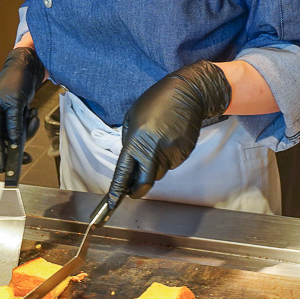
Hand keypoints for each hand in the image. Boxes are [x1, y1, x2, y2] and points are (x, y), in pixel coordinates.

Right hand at [0, 47, 43, 172]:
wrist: (27, 65)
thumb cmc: (17, 79)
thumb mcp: (16, 103)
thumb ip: (14, 123)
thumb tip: (14, 142)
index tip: (2, 169)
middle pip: (5, 140)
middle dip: (18, 144)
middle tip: (27, 158)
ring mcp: (5, 115)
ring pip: (16, 134)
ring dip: (27, 129)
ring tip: (32, 114)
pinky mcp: (15, 114)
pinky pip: (22, 127)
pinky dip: (30, 122)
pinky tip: (32, 111)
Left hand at [108, 61, 230, 208]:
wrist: (188, 94)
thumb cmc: (156, 102)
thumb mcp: (132, 117)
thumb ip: (129, 141)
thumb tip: (130, 161)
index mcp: (137, 141)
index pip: (124, 173)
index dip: (117, 191)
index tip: (112, 204)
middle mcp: (154, 151)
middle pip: (145, 183)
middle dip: (137, 189)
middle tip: (132, 189)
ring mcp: (171, 154)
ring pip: (158, 173)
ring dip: (153, 167)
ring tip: (156, 144)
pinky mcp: (183, 154)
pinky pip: (171, 164)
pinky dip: (166, 158)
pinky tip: (168, 141)